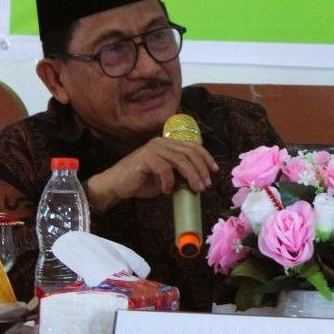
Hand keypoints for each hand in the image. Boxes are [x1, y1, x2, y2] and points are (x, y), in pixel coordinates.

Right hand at [85, 137, 218, 212]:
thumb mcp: (168, 177)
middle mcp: (162, 142)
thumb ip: (182, 174)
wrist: (118, 185)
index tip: (215, 171)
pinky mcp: (145, 157)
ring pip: (181, 160)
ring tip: (196, 189)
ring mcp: (153, 148)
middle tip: (206, 185)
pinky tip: (166, 190)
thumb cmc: (143, 181)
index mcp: (169, 144)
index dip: (206, 157)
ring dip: (192, 176)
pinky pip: (165, 169)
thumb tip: (202, 181)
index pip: (193, 146)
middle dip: (201, 169)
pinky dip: (169, 182)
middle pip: (190, 153)